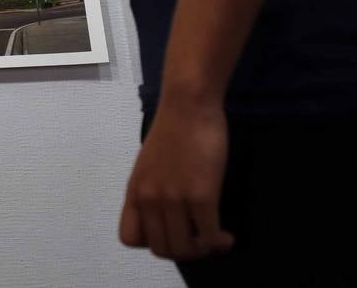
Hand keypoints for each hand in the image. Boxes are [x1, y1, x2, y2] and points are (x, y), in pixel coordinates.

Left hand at [119, 100, 234, 259]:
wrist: (188, 106)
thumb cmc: (173, 130)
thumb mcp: (149, 164)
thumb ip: (153, 189)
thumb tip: (165, 215)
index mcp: (135, 191)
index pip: (130, 238)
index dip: (151, 242)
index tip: (171, 232)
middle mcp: (149, 198)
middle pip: (161, 249)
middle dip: (183, 250)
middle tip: (200, 240)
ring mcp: (173, 198)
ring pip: (184, 248)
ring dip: (202, 250)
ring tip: (214, 239)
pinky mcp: (200, 195)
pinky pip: (208, 236)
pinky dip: (219, 242)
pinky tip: (227, 236)